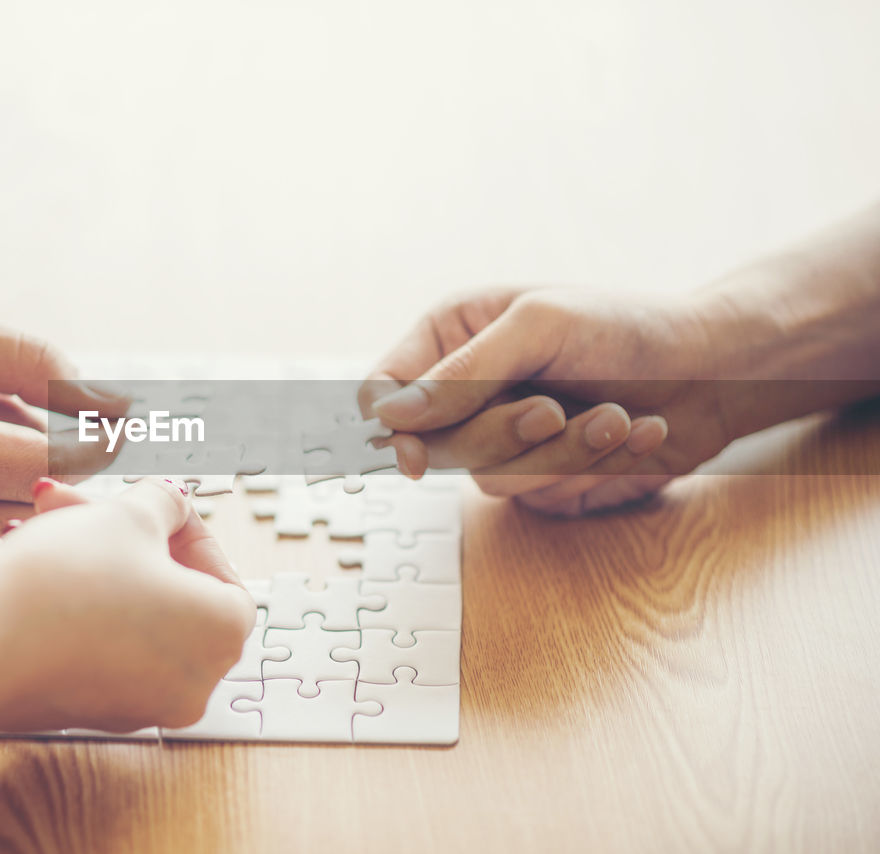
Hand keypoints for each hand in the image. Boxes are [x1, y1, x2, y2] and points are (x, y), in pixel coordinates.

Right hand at [0, 477, 254, 733]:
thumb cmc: (66, 579)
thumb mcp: (127, 515)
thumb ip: (163, 503)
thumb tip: (172, 504)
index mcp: (223, 632)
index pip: (217, 566)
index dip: (174, 524)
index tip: (139, 502)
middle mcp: (192, 680)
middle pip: (159, 586)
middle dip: (107, 534)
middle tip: (65, 503)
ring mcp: (139, 703)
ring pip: (113, 610)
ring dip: (71, 561)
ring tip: (18, 528)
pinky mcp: (86, 710)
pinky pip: (85, 642)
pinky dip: (58, 602)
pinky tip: (3, 563)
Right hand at [362, 286, 727, 514]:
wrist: (716, 370)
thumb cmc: (628, 328)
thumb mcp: (539, 327)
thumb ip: (460, 374)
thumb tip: (389, 419)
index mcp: (451, 338)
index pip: (383, 393)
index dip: (390, 429)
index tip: (415, 456)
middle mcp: (468, 393)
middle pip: (437, 448)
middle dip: (506, 436)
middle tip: (555, 410)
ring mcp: (505, 440)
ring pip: (492, 480)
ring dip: (566, 454)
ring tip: (617, 416)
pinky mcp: (543, 478)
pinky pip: (541, 498)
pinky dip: (593, 471)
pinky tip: (634, 435)